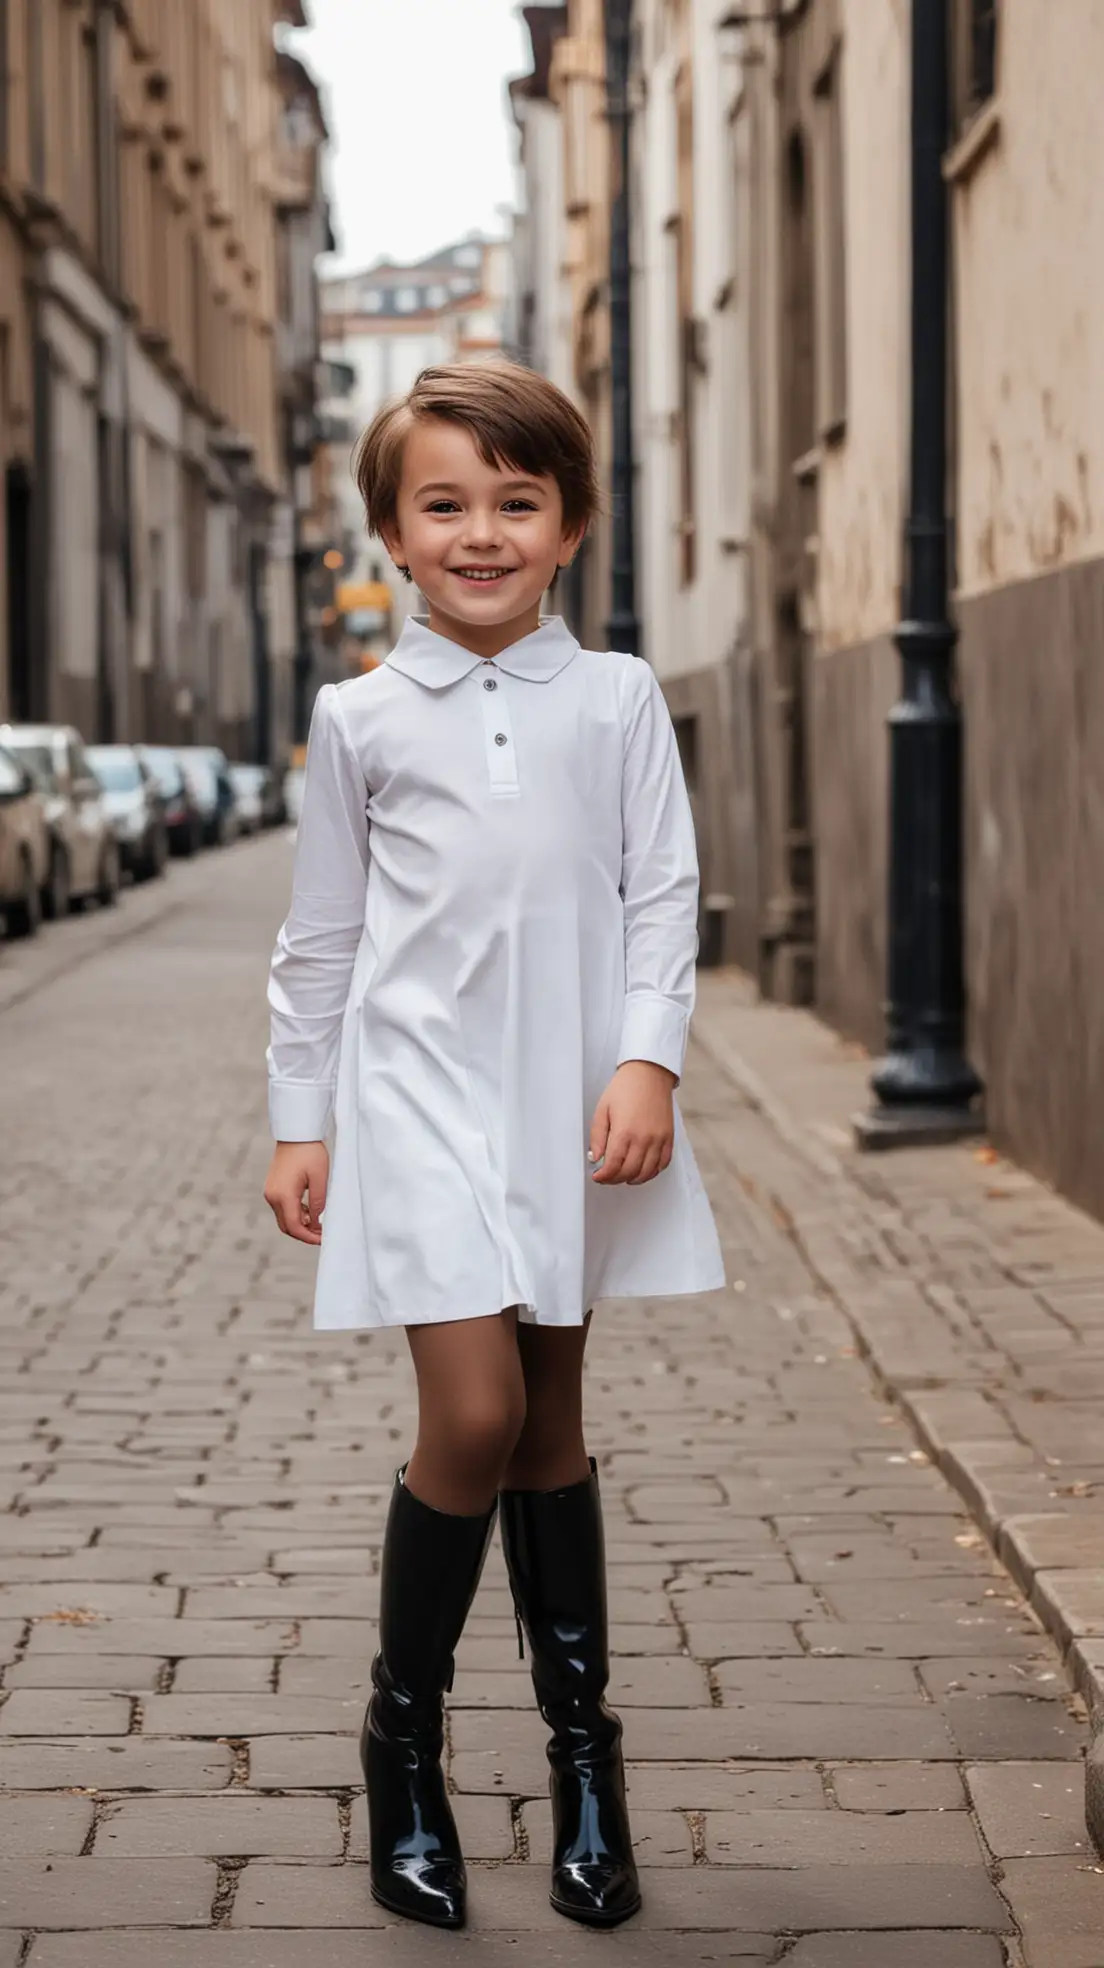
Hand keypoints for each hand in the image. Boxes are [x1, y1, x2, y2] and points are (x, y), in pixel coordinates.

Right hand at [264, 1140, 329, 1244]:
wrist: (296, 1134)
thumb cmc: (310, 1153)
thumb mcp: (320, 1179)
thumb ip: (318, 1204)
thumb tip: (319, 1225)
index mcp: (283, 1195)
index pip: (294, 1226)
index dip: (309, 1237)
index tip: (323, 1239)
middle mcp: (272, 1196)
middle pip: (286, 1226)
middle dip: (304, 1234)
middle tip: (322, 1234)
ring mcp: (270, 1192)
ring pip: (284, 1219)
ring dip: (300, 1224)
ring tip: (319, 1221)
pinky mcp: (272, 1188)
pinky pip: (282, 1209)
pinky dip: (295, 1214)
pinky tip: (310, 1210)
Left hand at [588, 1060, 676, 1185]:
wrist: (649, 1073)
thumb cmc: (624, 1088)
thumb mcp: (602, 1110)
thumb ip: (597, 1137)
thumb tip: (596, 1158)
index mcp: (624, 1132)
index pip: (613, 1166)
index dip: (603, 1176)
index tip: (598, 1176)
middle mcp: (643, 1139)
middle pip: (629, 1172)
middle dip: (615, 1179)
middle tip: (607, 1177)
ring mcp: (658, 1139)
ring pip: (646, 1172)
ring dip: (633, 1179)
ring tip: (623, 1176)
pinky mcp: (668, 1137)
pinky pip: (663, 1164)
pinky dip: (652, 1172)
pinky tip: (642, 1170)